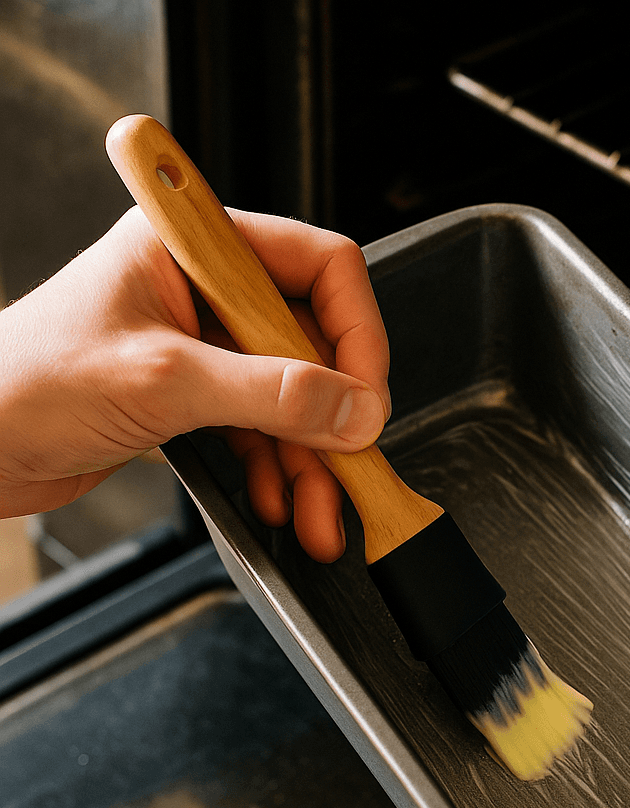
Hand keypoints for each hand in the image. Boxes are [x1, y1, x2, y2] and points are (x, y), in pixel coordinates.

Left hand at [0, 205, 390, 560]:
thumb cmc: (22, 383)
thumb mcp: (165, 381)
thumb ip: (271, 393)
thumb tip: (355, 409)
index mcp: (196, 247)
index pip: (320, 266)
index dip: (356, 332)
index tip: (366, 397)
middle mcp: (208, 290)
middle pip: (314, 343)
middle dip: (333, 415)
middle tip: (352, 466)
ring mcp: (204, 346)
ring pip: (294, 396)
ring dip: (311, 458)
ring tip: (318, 509)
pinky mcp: (195, 395)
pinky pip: (263, 427)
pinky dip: (278, 468)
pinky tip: (279, 500)